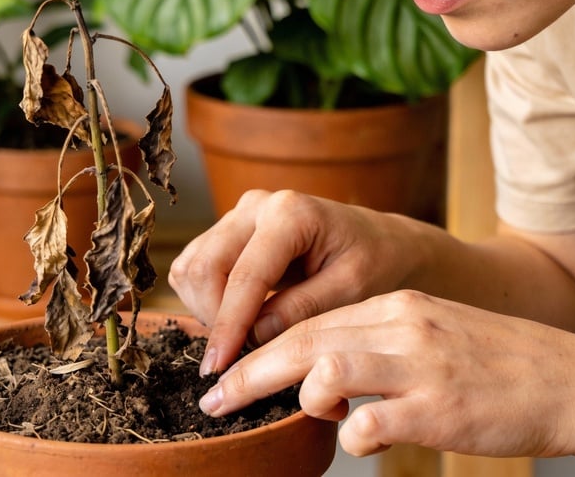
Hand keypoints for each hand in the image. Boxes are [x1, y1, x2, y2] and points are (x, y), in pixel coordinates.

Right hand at [168, 189, 424, 375]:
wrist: (384, 244)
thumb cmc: (377, 265)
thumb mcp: (352, 292)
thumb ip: (302, 311)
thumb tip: (253, 336)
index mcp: (291, 213)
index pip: (244, 276)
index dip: (228, 326)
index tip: (220, 369)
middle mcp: (256, 206)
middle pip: (203, 266)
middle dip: (212, 318)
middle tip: (235, 358)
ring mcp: (239, 216)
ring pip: (191, 266)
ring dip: (206, 310)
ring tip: (242, 338)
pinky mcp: (230, 231)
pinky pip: (195, 267)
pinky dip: (205, 300)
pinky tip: (238, 320)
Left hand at [197, 290, 574, 459]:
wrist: (573, 381)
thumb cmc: (502, 366)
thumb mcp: (436, 336)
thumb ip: (381, 348)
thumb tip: (324, 380)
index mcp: (399, 306)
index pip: (311, 320)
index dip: (261, 348)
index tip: (227, 373)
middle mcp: (403, 326)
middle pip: (302, 341)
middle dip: (250, 374)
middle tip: (215, 402)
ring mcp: (420, 366)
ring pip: (325, 369)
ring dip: (302, 398)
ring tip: (308, 417)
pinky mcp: (438, 409)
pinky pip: (369, 423)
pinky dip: (353, 437)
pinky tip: (368, 440)